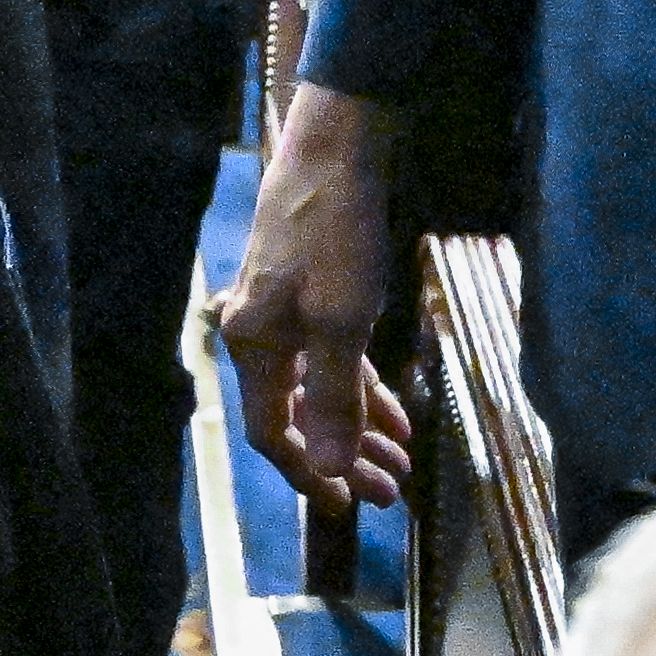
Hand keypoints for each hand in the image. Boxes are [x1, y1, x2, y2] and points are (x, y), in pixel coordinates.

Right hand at [221, 85, 400, 504]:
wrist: (335, 149)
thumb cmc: (334, 234)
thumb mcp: (341, 322)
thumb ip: (336, 400)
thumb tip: (331, 469)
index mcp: (254, 348)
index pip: (274, 434)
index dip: (311, 474)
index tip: (353, 506)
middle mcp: (258, 336)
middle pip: (298, 418)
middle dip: (344, 459)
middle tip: (391, 493)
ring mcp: (283, 315)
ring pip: (319, 390)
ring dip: (357, 428)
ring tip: (401, 462)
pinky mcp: (308, 293)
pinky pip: (332, 359)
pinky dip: (361, 388)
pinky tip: (397, 414)